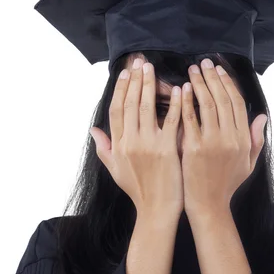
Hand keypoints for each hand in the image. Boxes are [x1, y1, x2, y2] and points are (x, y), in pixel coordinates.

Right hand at [89, 59, 183, 218]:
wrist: (156, 211)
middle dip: (135, 80)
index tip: (126, 73)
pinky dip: (175, 104)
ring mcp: (148, 145)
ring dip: (150, 85)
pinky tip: (180, 89)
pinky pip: (171, 121)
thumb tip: (93, 130)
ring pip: (146, 108)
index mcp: (118, 145)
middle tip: (140, 62)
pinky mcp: (167, 150)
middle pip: (130, 104)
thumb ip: (104, 148)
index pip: (116, 110)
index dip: (120, 89)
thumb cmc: (138, 191)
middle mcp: (130, 142)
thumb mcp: (115, 170)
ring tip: (152, 69)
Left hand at [181, 58, 266, 217]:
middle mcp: (231, 138)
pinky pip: (190, 118)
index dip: (228, 84)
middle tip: (204, 63)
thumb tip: (261, 116)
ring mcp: (212, 142)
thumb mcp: (249, 163)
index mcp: (244, 140)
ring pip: (207, 105)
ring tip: (192, 70)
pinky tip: (181, 89)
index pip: (238, 104)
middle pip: (223, 99)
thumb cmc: (227, 184)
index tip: (220, 70)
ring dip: (199, 84)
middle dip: (213, 78)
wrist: (208, 205)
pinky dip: (186, 101)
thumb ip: (256, 139)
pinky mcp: (194, 148)